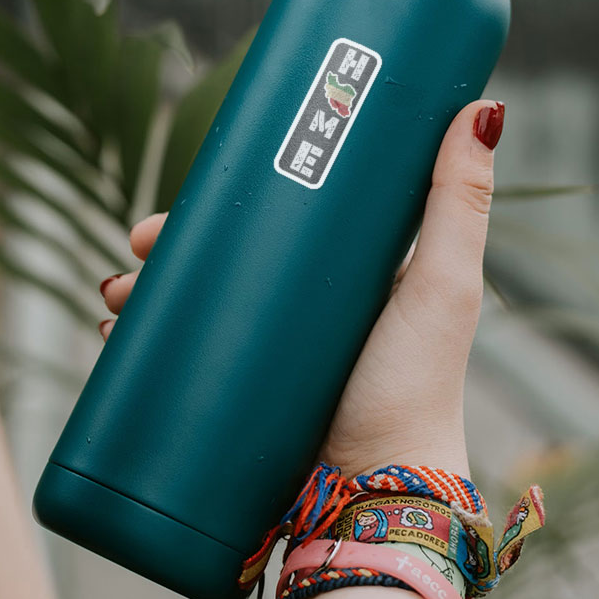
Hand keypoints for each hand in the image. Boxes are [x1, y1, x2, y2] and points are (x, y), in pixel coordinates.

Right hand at [99, 100, 504, 480]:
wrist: (375, 492)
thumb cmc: (417, 387)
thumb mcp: (440, 284)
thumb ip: (459, 201)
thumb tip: (483, 107)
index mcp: (337, 272)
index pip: (272, 215)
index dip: (227, 198)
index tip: (193, 191)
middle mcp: (295, 305)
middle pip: (219, 256)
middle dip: (170, 244)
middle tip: (140, 242)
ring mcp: (261, 349)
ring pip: (190, 302)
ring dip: (145, 290)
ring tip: (115, 295)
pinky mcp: (234, 390)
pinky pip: (177, 354)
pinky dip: (144, 340)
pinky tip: (116, 336)